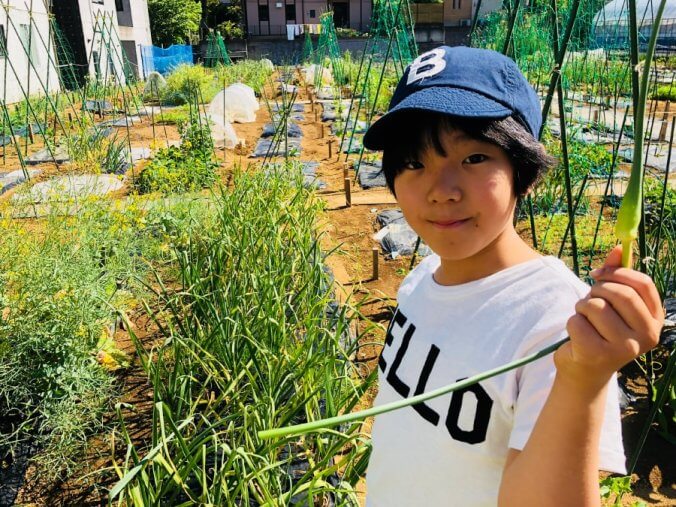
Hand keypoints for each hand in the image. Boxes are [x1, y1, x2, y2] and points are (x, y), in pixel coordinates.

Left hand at [556, 245, 663, 390]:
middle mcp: (647, 336)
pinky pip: (578, 322)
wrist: (585, 371)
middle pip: (620, 293)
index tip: (599, 273)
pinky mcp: (599, 355)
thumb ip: (616, 277)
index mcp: (655, 320)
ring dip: (582, 306)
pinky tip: (578, 335)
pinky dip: (572, 322)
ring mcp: (625, 348)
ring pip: (595, 306)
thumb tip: (619, 248)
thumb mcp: (612, 304)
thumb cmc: (600, 330)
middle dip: (597, 289)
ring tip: (584, 318)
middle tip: (589, 297)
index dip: (618, 272)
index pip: (643, 284)